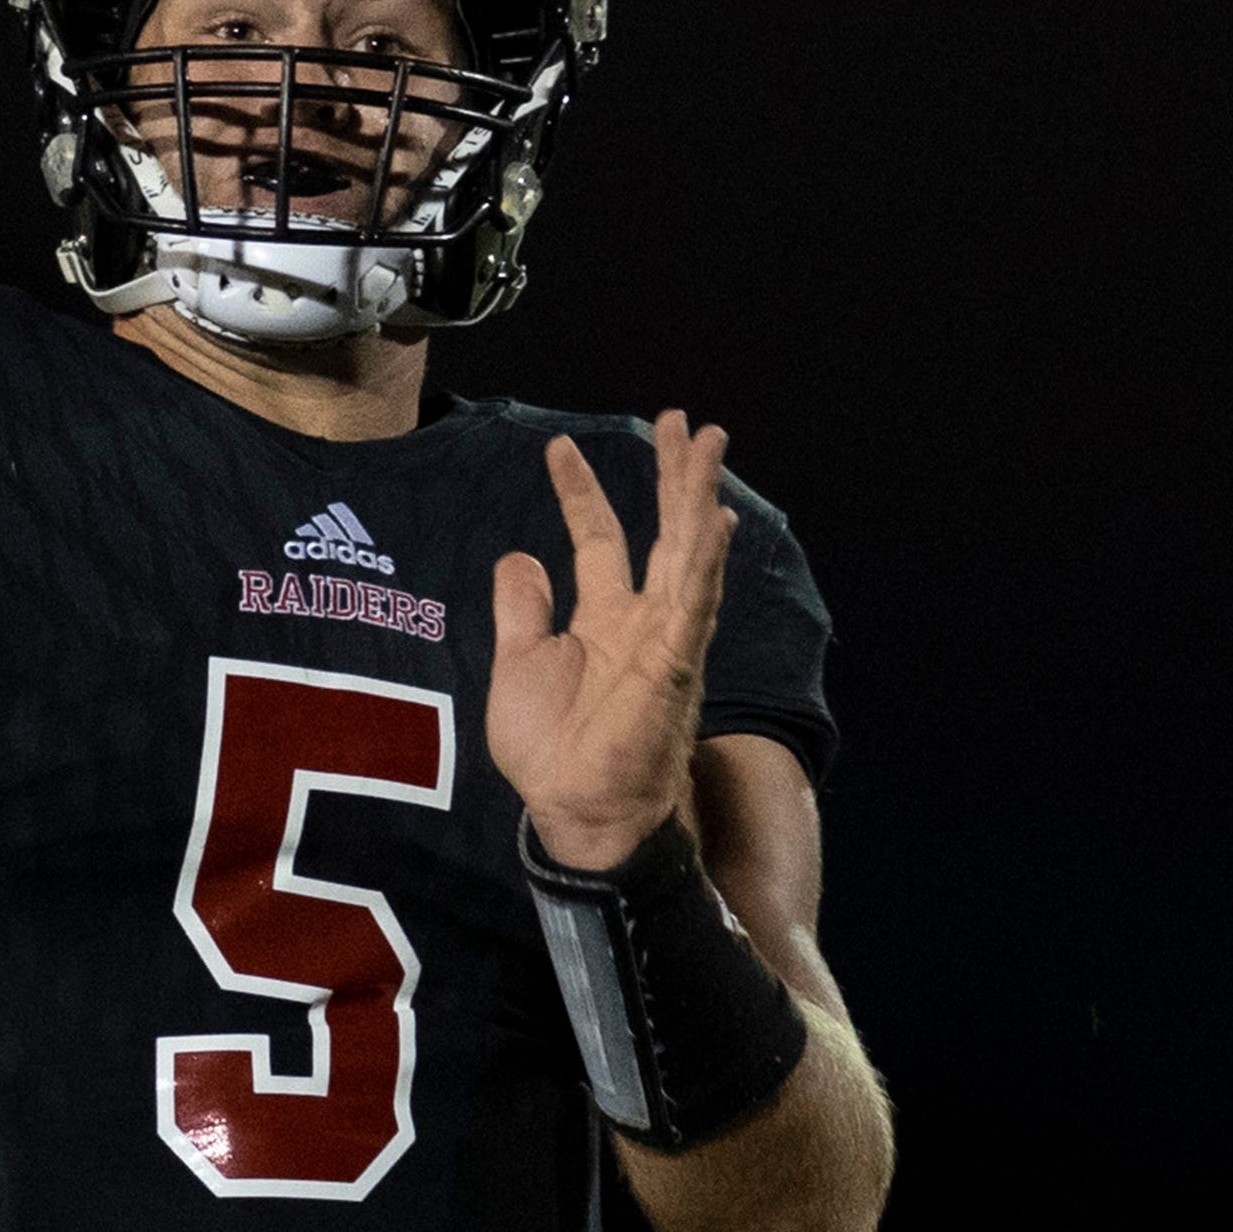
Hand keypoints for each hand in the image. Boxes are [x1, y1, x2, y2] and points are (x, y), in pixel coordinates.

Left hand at [487, 411, 738, 870]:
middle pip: (663, 531)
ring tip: (708, 443)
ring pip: (689, 553)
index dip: (580, 492)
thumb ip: (522, 608)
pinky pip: (696, 606)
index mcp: (602, 618)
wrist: (572, 809)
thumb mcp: (517, 662)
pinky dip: (706, 562)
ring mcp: (666, 640)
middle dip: (672, 475)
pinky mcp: (677, 665)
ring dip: (698, 497)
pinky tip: (715, 520)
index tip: (561, 446)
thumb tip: (518, 555)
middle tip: (684, 421)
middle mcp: (642, 621)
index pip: (597, 538)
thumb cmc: (550, 751)